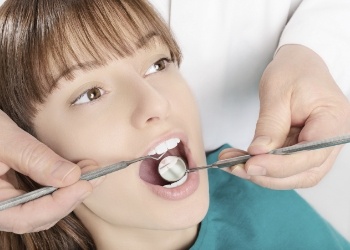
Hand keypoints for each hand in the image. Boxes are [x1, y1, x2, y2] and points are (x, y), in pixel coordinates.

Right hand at [0, 111, 100, 232]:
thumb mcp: (6, 140)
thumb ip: (35, 159)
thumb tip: (72, 177)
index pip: (26, 217)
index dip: (60, 203)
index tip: (85, 184)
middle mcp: (0, 209)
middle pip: (39, 216)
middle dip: (71, 197)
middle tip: (95, 174)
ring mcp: (7, 203)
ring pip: (43, 209)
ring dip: (70, 191)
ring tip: (91, 171)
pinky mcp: (15, 193)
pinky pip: (40, 197)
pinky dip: (61, 186)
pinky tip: (77, 171)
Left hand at [220, 45, 349, 188]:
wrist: (300, 66)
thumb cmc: (293, 72)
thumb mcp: (277, 93)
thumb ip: (270, 125)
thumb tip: (257, 153)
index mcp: (333, 120)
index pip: (310, 154)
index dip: (280, 165)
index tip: (250, 164)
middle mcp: (333, 140)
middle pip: (304, 172)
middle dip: (267, 175)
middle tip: (236, 167)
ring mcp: (321, 149)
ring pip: (295, 176)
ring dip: (262, 175)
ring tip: (232, 164)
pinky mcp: (305, 151)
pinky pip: (287, 167)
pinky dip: (264, 167)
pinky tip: (241, 160)